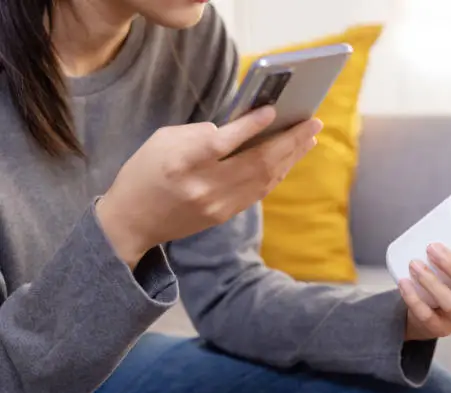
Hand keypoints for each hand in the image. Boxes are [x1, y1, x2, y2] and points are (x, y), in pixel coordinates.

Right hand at [96, 106, 321, 267]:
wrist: (133, 221)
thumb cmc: (145, 171)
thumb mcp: (162, 140)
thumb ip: (200, 132)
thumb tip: (240, 127)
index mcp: (182, 163)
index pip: (224, 142)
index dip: (252, 126)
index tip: (274, 111)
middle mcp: (203, 186)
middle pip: (257, 163)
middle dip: (290, 141)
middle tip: (313, 122)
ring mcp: (217, 205)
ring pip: (264, 179)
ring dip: (291, 157)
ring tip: (309, 138)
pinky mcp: (224, 215)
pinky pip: (259, 192)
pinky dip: (277, 173)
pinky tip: (289, 158)